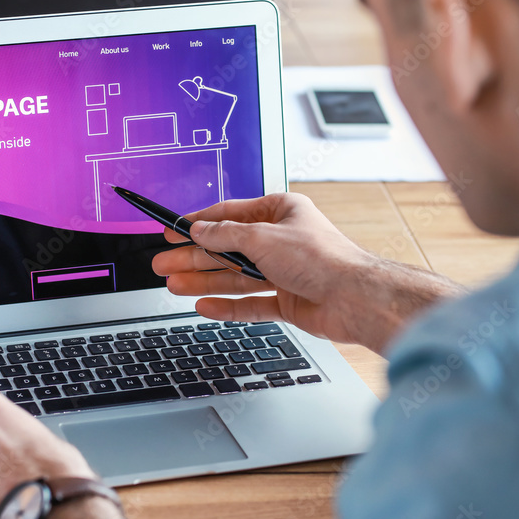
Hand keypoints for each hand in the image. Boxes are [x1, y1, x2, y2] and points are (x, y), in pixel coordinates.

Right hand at [152, 193, 459, 352]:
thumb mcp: (262, 237)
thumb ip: (225, 235)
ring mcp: (283, 273)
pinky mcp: (287, 302)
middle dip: (193, 257)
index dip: (198, 224)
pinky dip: (226, 305)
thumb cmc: (323, 258)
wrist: (355, 298)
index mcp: (280, 213)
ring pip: (235, 277)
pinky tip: (203, 306)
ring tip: (172, 285)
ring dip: (203, 281)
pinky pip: (249, 303)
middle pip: (227, 249)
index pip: (228, 216)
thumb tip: (199, 230)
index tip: (172, 232)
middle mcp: (281, 241)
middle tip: (163, 264)